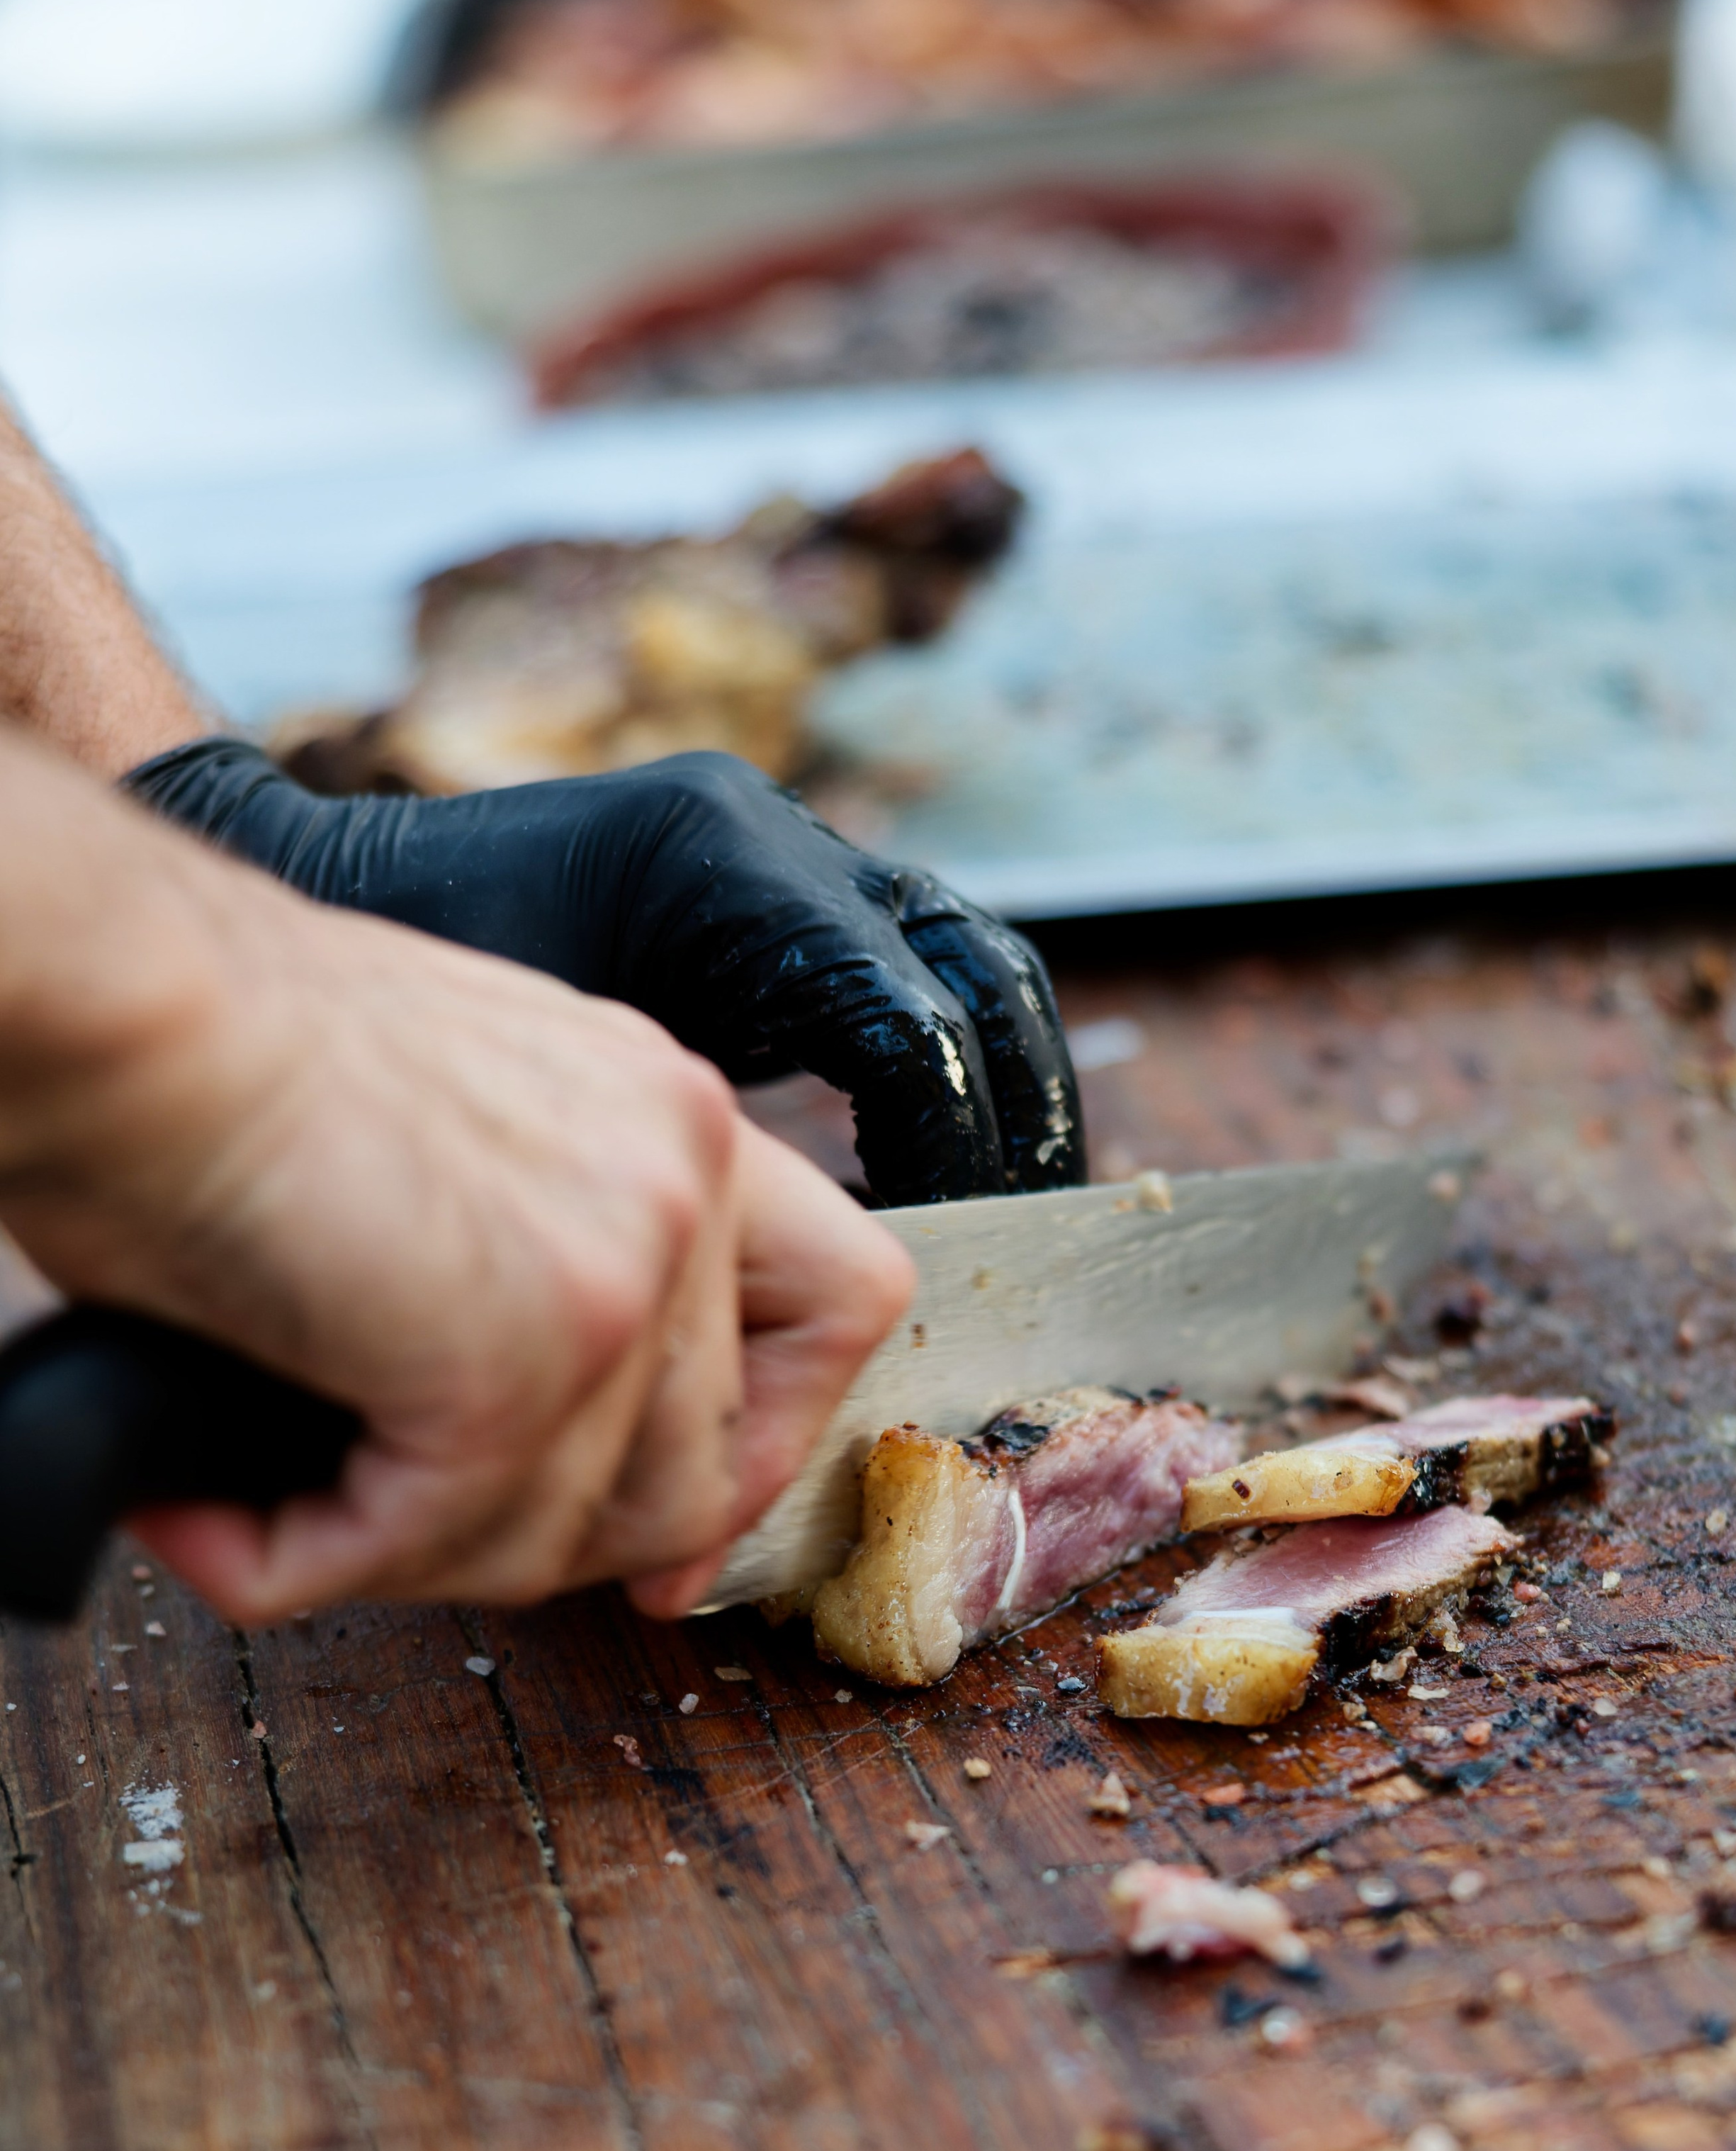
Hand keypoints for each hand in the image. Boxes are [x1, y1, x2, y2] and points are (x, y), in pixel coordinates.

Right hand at [0, 741, 911, 1618]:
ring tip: (279, 1518)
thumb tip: (544, 1451)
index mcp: (672, 1114)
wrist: (124, 998)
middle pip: (706, 1463)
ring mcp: (622, 1268)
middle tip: (426, 1552)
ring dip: (422, 1560)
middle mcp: (682, 1174)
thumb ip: (538, 1260)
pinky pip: (440, 1541)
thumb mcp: (453, 1138)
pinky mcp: (518, 1359)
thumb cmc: (221, 1049)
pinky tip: (217, 1524)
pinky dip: (312, 1566)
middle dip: (563, 1548)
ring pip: (583, 1532)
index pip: (841, 1302)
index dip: (771, 1445)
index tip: (674, 1539)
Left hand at [122, 739, 1085, 1208]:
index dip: (944, 1161)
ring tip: (969, 1212)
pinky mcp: (771, 884)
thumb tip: (771, 1313)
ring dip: (990, 1089)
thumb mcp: (518, 1096)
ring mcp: (783, 848)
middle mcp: (774, 838)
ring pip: (969, 961)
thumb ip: (649, 1184)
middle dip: (1012, 1118)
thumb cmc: (374, 1013)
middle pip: (983, 976)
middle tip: (990, 1239)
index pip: (911, 1028)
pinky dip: (925, 1069)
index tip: (907, 1270)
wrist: (308, 886)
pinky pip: (904, 969)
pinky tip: (888, 1171)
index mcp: (717, 872)